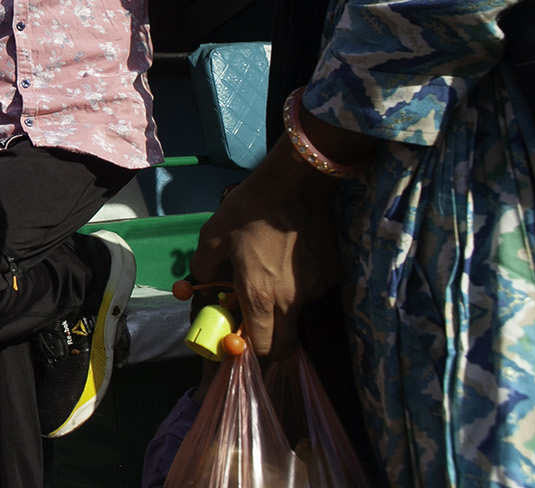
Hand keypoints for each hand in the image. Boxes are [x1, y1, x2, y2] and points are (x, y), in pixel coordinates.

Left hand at [189, 137, 340, 359]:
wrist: (296, 185)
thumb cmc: (250, 210)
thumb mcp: (213, 234)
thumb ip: (203, 264)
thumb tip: (201, 280)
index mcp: (259, 295)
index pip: (262, 347)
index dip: (250, 348)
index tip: (241, 338)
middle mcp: (291, 301)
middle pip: (285, 346)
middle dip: (271, 343)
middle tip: (257, 324)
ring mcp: (316, 290)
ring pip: (298, 314)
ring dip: (284, 306)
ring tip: (273, 271)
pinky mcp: (332, 276)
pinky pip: (312, 290)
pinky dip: (300, 283)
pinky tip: (292, 257)